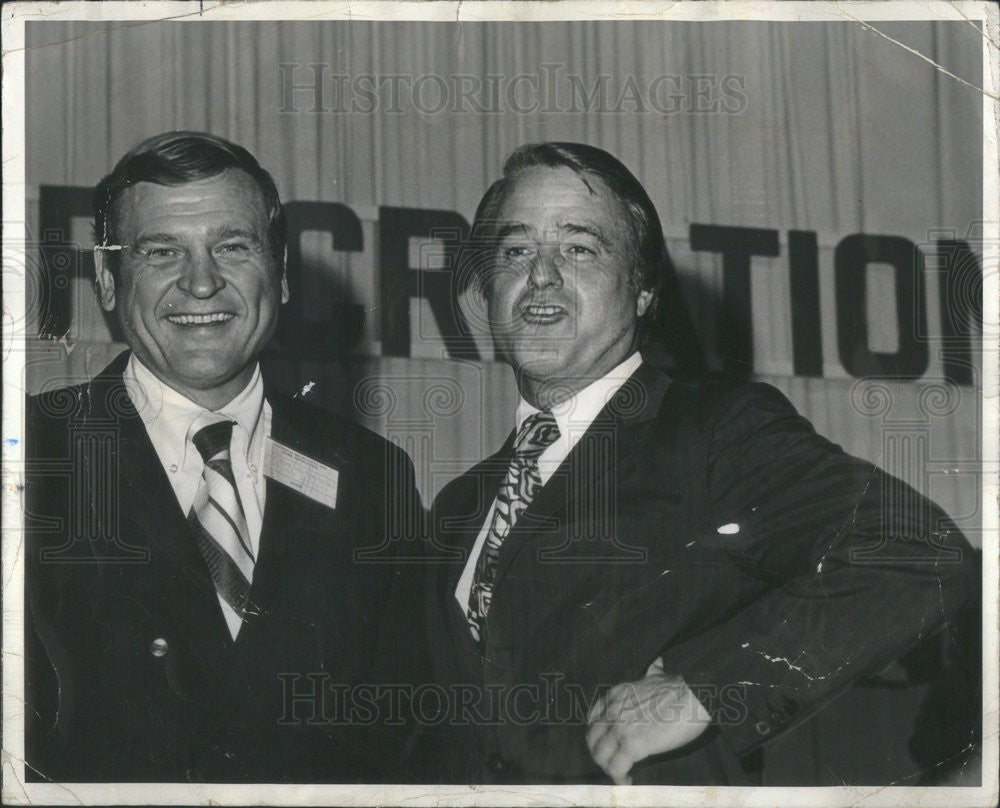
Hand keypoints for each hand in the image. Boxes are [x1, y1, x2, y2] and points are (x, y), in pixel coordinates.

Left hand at [585, 664, 711, 784]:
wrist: (691, 695)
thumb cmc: (681, 687)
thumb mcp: (656, 674)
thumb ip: (651, 672)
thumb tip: (657, 663)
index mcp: (617, 694)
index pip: (594, 717)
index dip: (597, 733)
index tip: (607, 742)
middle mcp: (613, 711)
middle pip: (592, 739)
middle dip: (600, 753)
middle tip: (613, 762)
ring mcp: (620, 728)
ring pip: (600, 756)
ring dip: (608, 769)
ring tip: (621, 775)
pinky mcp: (632, 745)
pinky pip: (616, 768)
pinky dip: (619, 779)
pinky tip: (628, 781)